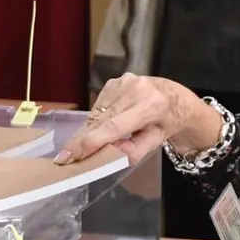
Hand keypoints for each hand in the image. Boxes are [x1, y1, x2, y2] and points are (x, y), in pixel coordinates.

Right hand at [55, 73, 218, 163]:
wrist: (174, 97)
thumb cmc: (166, 123)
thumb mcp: (155, 142)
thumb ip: (132, 152)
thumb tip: (105, 155)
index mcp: (151, 105)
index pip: (114, 126)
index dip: (92, 141)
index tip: (73, 155)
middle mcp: (135, 88)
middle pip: (101, 119)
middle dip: (81, 140)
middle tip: (64, 158)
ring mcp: (122, 82)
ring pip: (96, 113)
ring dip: (87, 131)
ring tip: (82, 146)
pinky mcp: (113, 81)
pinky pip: (98, 106)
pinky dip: (95, 120)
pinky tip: (98, 128)